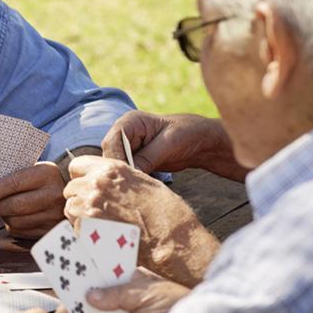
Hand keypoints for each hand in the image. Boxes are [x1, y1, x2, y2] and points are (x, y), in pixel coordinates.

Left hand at [0, 162, 65, 238]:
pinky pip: (21, 232)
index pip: (15, 183)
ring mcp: (54, 215)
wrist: (71, 193)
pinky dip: (13, 226)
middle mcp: (53, 194)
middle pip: (15, 206)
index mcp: (46, 174)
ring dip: (3, 217)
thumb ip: (13, 176)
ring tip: (3, 210)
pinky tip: (16, 218)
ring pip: (16, 221)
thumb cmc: (44, 180)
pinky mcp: (50, 230)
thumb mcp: (34, 170)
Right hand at [53, 267, 188, 312]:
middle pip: (95, 306)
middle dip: (78, 309)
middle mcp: (124, 304)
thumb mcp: (145, 292)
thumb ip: (116, 294)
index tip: (66, 283)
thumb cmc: (175, 304)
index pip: (102, 280)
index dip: (84, 282)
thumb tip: (90, 295)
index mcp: (130, 284)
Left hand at [64, 156, 216, 286]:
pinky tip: (101, 236)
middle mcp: (96, 184)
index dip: (81, 177)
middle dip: (80, 198)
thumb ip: (117, 178)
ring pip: (70, 208)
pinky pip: (73, 228)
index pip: (76, 165)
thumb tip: (104, 180)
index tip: (89, 186)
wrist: (171, 241)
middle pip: (70, 188)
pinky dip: (83, 232)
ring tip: (101, 224)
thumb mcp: (143, 182)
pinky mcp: (86, 230)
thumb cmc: (165, 213)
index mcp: (111, 169)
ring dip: (80, 215)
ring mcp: (89, 207)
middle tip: (97, 210)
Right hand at [101, 111, 244, 180]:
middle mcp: (125, 134)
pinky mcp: (136, 161)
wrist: (201, 142)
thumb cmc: (187, 133)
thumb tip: (131, 173)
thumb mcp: (168, 144)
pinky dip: (132, 181)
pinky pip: (128, 172)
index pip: (112, 141)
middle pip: (111, 155)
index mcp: (130, 122)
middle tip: (129, 187)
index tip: (126, 175)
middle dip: (119, 170)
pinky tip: (139, 190)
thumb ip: (148, 157)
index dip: (116, 159)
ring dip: (126, 178)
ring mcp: (129, 149)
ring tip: (135, 191)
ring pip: (117, 166)